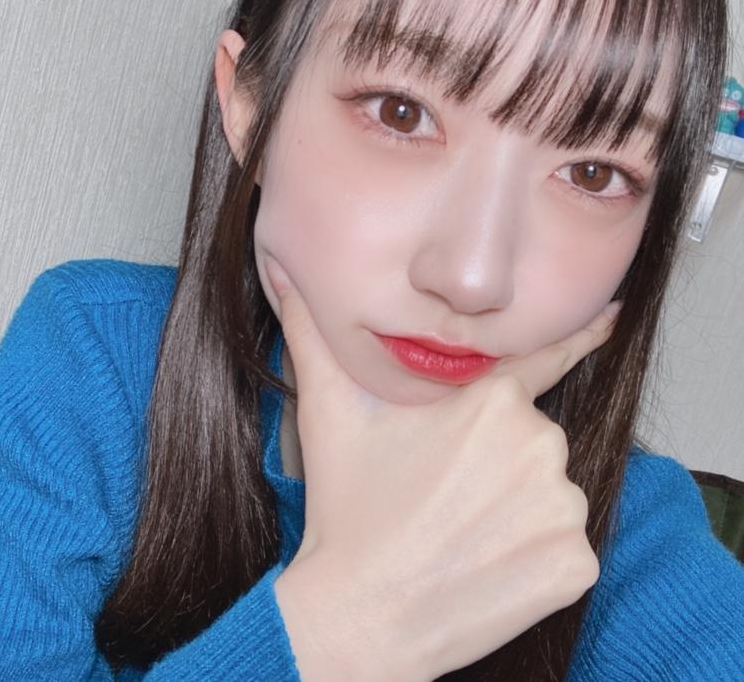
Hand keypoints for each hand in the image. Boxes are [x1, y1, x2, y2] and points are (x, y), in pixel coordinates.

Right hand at [268, 258, 617, 680]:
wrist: (359, 617)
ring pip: (551, 493)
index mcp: (491, 400)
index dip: (577, 337)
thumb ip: (310, 335)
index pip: (548, 356)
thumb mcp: (328, 413)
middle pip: (532, 440)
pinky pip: (565, 547)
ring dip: (518, 509)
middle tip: (447, 493)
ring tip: (463, 533)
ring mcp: (563, 507)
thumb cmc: (348, 510)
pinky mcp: (575, 565)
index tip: (612, 318)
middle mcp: (539, 443)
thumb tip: (279, 273)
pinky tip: (488, 567)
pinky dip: (534, 556)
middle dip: (499, 459)